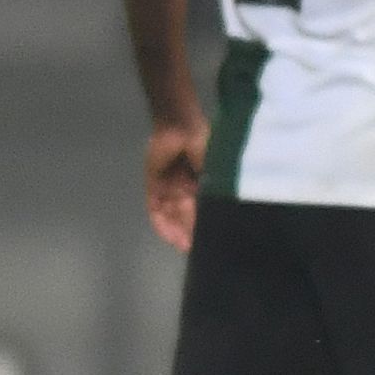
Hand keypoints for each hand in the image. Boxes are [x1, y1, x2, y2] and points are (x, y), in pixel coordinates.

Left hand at [144, 116, 207, 251]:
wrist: (179, 125)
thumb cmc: (202, 142)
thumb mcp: (213, 168)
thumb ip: (213, 189)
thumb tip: (221, 211)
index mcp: (201, 183)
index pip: (202, 209)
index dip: (205, 225)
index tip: (213, 241)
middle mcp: (184, 188)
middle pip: (185, 215)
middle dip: (190, 232)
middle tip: (196, 249)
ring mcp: (168, 188)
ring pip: (171, 215)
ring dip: (176, 231)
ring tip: (183, 246)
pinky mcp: (153, 186)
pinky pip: (156, 209)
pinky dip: (161, 223)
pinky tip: (169, 236)